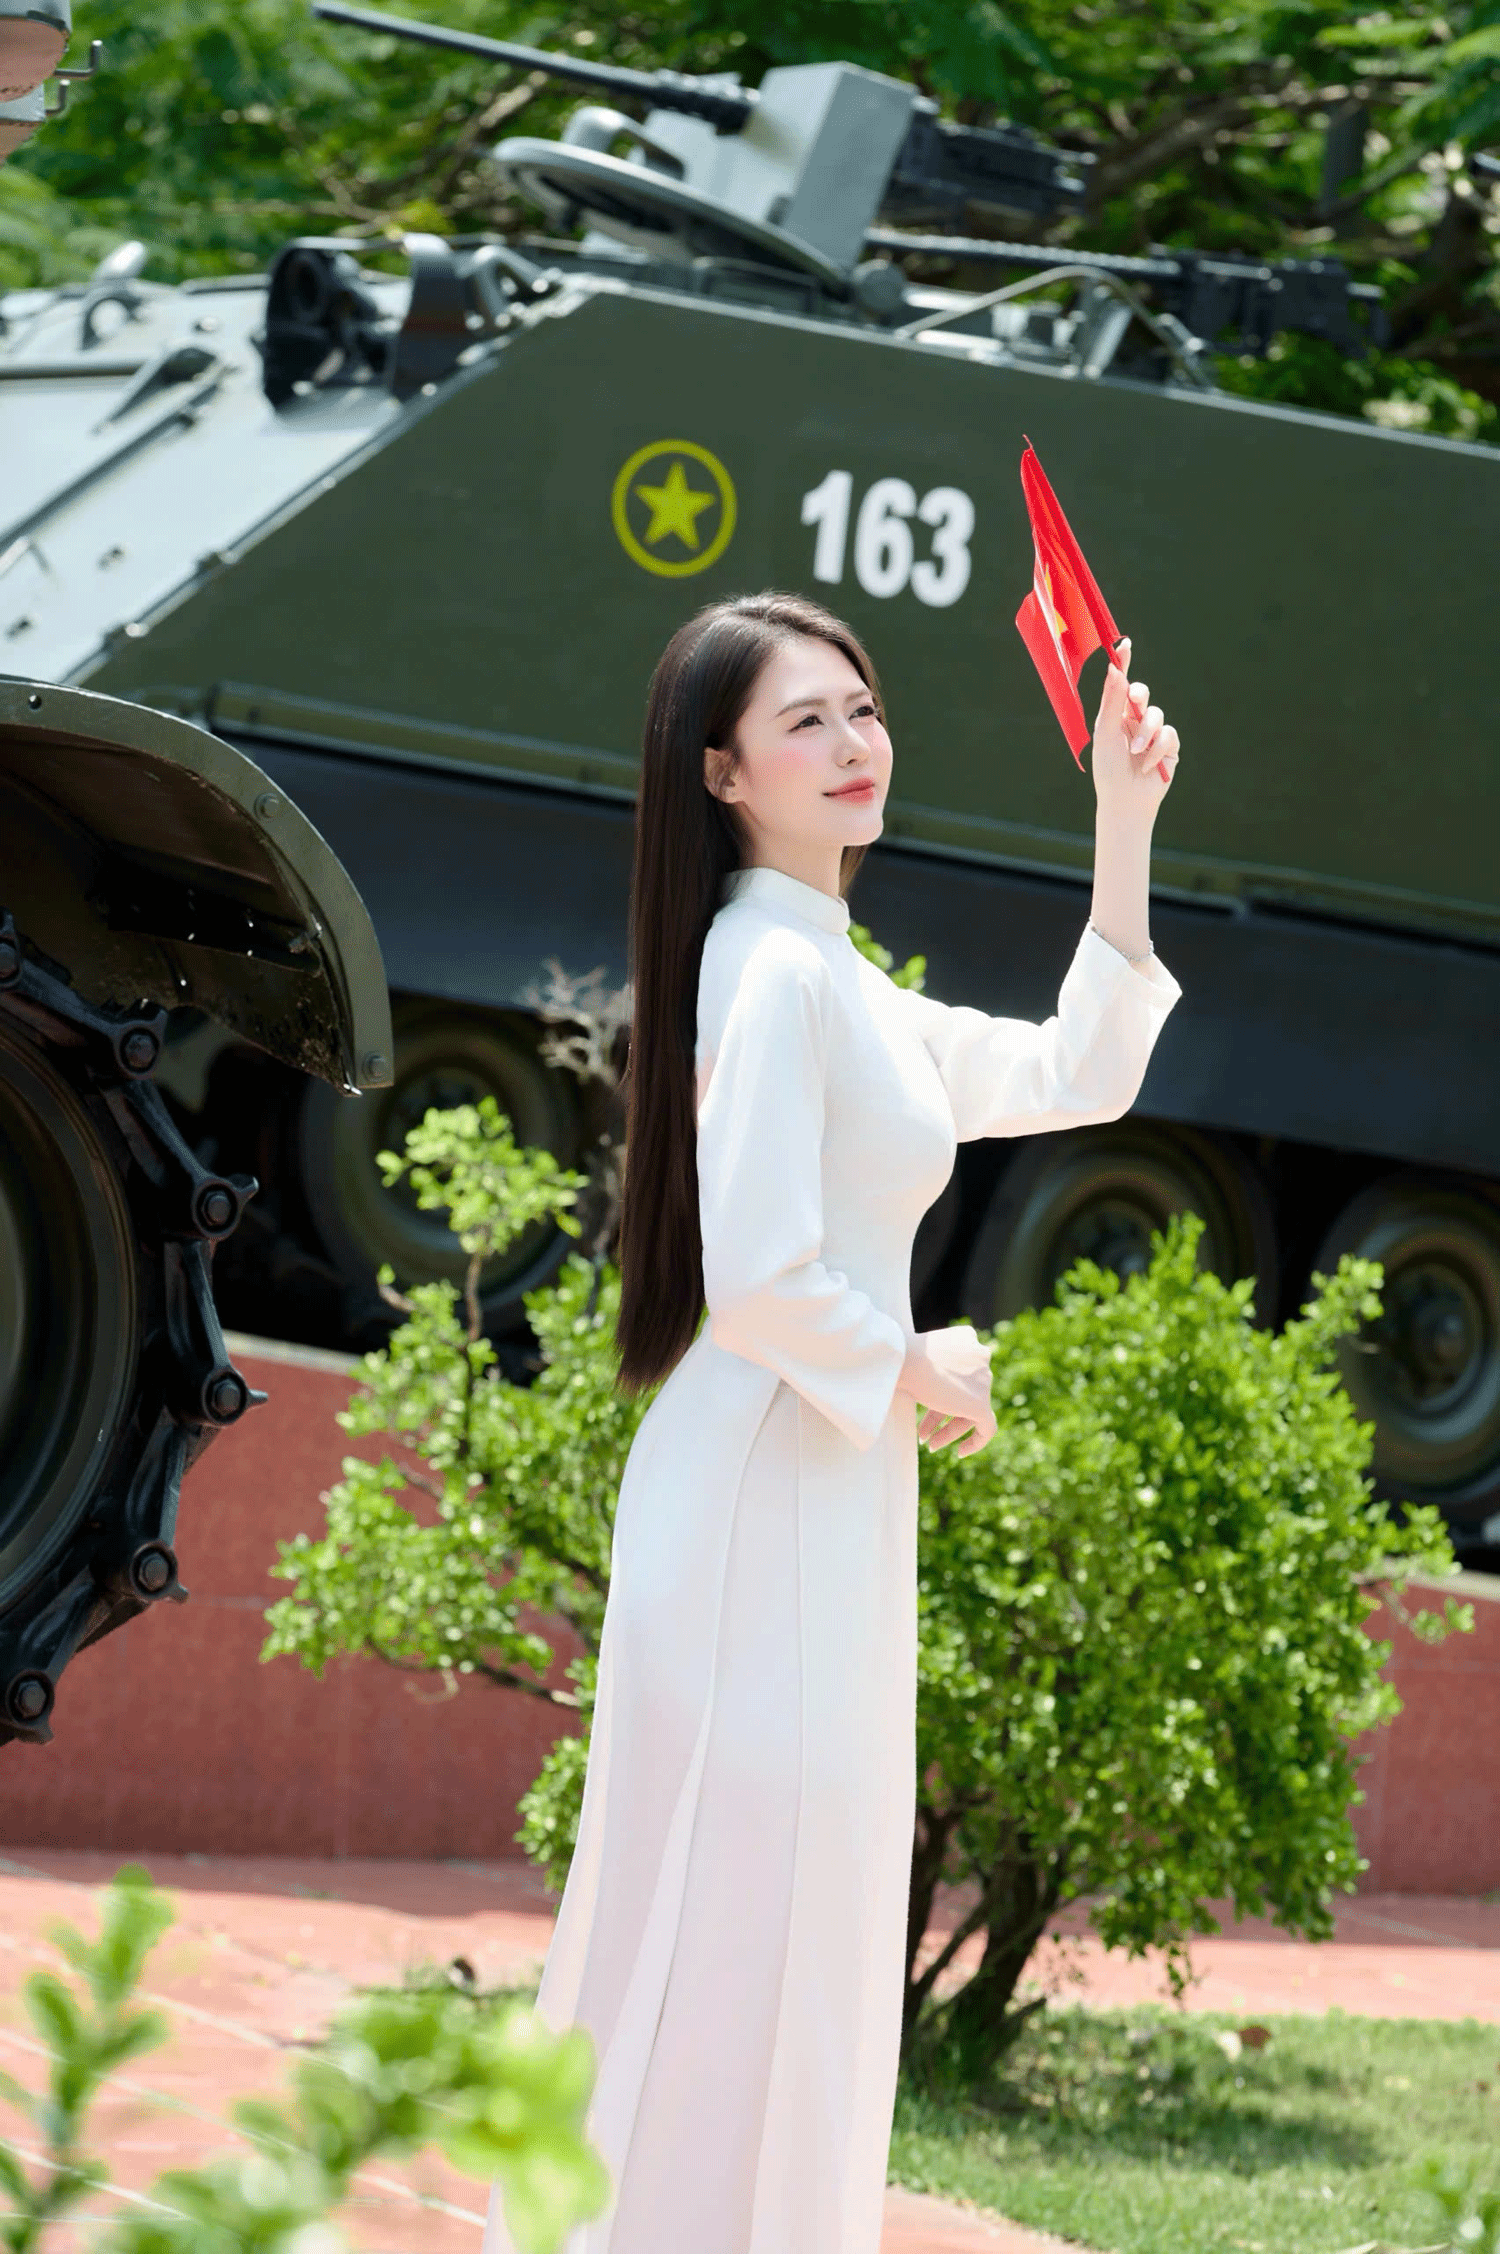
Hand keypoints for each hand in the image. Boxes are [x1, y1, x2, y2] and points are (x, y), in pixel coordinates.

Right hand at [896, 1323, 996, 1457]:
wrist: (902, 1358)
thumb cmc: (899, 1355)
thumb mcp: (917, 1354)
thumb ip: (931, 1366)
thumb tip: (927, 1386)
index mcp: (967, 1339)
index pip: (959, 1372)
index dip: (943, 1391)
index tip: (931, 1403)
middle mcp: (981, 1356)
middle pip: (964, 1393)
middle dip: (942, 1415)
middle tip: (923, 1434)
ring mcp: (984, 1379)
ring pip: (971, 1411)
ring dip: (949, 1430)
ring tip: (929, 1446)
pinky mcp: (981, 1402)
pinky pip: (987, 1428)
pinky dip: (976, 1441)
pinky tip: (960, 1453)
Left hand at [1092, 636, 1179, 819]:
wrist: (1125, 801)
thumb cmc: (1108, 770)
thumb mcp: (1106, 733)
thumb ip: (1111, 702)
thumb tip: (1114, 669)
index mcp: (1114, 716)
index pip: (1120, 685)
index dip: (1124, 664)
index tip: (1124, 644)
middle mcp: (1133, 721)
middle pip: (1142, 694)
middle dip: (1139, 697)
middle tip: (1134, 702)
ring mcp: (1152, 734)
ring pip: (1157, 715)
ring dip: (1147, 734)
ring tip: (1137, 753)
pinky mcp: (1169, 748)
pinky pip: (1169, 735)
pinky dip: (1158, 750)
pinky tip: (1148, 765)